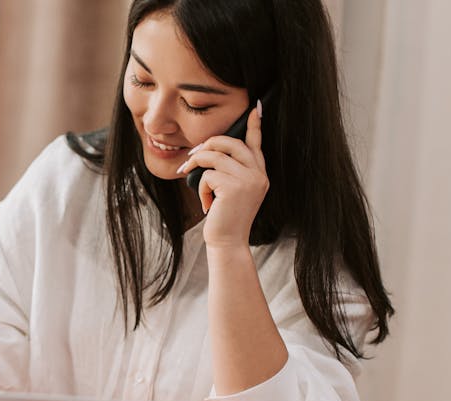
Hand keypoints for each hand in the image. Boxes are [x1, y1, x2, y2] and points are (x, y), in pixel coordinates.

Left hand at [177, 101, 268, 248]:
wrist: (228, 242)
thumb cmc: (225, 217)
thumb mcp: (232, 190)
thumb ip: (229, 170)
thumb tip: (209, 150)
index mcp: (259, 173)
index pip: (256, 143)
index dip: (254, 125)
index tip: (255, 108)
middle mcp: (258, 174)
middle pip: (230, 142)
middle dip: (207, 145)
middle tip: (192, 157)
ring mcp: (249, 180)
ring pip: (215, 156)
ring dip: (197, 166)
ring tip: (191, 179)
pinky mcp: (234, 187)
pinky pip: (208, 174)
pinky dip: (201, 187)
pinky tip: (206, 203)